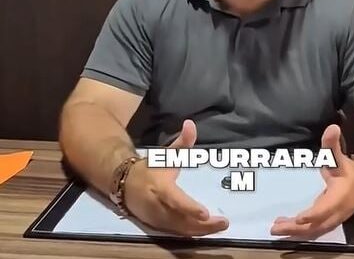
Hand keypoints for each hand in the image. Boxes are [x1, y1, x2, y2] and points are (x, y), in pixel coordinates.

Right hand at [124, 119, 228, 235]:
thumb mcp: (166, 154)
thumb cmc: (150, 168)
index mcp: (161, 188)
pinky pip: (178, 233)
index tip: (206, 213)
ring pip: (181, 230)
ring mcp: (158, 220)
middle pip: (182, 220)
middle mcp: (158, 207)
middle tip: (224, 222)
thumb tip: (191, 123)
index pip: (176, 200)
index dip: (190, 208)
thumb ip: (182, 142)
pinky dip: (193, 234)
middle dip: (203, 224)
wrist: (124, 184)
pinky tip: (208, 231)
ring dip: (202, 231)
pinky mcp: (159, 227)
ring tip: (221, 226)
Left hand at [270, 124, 353, 239]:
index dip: (313, 215)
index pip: (325, 209)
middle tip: (276, 227)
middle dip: (296, 228)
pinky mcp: (328, 223)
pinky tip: (283, 228)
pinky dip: (298, 232)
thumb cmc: (348, 170)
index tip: (299, 219)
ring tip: (275, 229)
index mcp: (339, 197)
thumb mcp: (339, 157)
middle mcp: (336, 213)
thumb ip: (332, 144)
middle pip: (316, 226)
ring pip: (313, 232)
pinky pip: (312, 231)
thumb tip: (333, 127)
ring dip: (294, 233)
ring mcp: (332, 220)